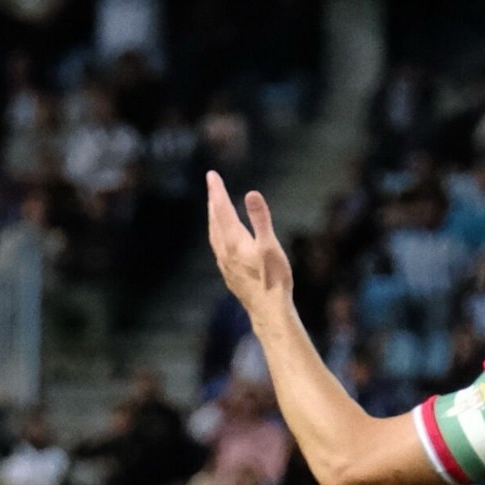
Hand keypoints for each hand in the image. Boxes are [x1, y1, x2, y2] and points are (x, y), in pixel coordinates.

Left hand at [207, 170, 293, 317]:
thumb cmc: (273, 278)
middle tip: (212, 185)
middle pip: (214, 220)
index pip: (221, 209)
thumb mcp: (270, 245)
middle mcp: (224, 250)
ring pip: (214, 234)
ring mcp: (224, 263)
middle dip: (213, 201)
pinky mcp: (229, 273)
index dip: (217, 190)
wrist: (267, 310)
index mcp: (233, 240)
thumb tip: (251, 193)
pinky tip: (223, 239)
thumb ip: (261, 219)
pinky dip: (217, 234)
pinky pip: (218, 247)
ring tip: (214, 208)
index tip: (212, 175)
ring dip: (213, 218)